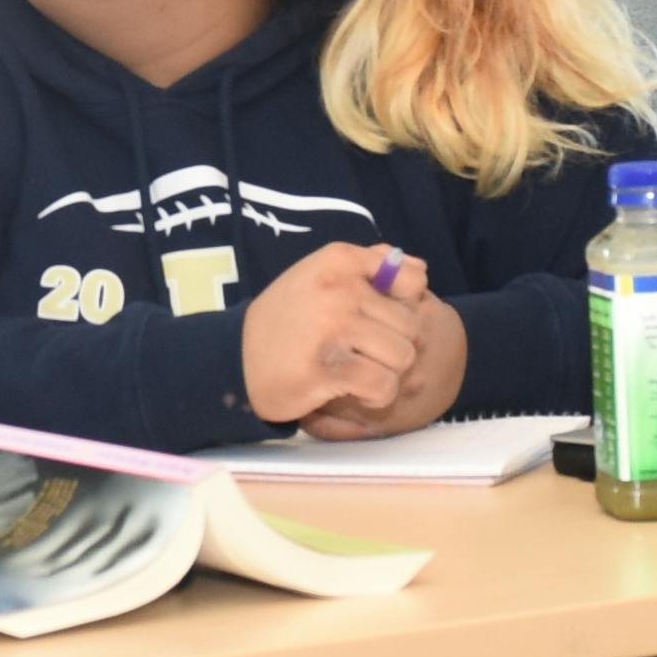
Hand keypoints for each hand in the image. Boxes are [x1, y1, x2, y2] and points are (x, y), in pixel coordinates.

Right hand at [238, 244, 463, 436]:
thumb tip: (422, 272)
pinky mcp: (325, 370)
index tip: (378, 319)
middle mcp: (338, 289)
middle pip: (411, 326)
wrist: (234, 358)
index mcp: (339, 260)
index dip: (405, 308)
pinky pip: (383, 385)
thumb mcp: (321, 276)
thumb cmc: (288, 318)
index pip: (412, 282)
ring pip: (403, 357)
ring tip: (361, 371)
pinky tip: (356, 390)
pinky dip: (376, 396)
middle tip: (365, 354)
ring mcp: (331, 328)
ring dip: (388, 373)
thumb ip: (372, 266)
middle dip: (395, 346)